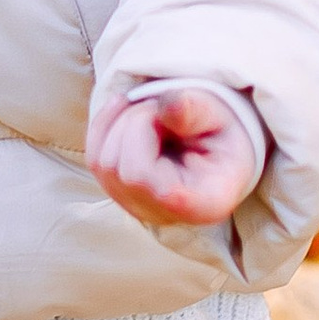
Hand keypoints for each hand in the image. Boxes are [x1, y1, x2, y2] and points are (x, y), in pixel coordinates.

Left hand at [86, 87, 253, 227]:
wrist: (222, 149)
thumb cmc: (223, 134)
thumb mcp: (219, 115)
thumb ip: (195, 110)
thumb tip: (167, 104)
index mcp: (201, 203)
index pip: (140, 175)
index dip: (142, 130)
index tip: (169, 112)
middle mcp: (166, 216)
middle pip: (116, 166)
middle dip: (132, 120)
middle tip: (163, 106)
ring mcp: (139, 210)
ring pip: (101, 162)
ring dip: (117, 121)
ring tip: (152, 113)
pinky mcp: (123, 196)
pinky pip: (95, 161)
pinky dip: (104, 127)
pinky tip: (127, 111)